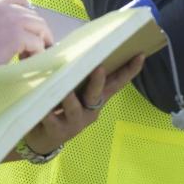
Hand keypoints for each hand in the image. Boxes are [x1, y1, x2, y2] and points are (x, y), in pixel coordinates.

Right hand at [0, 0, 53, 72]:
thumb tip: (12, 35)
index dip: (29, 13)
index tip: (30, 28)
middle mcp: (6, 9)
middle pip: (34, 16)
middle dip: (38, 32)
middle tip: (35, 48)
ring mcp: (13, 21)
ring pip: (40, 29)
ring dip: (40, 43)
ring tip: (31, 56)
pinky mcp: (17, 37)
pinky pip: (38, 44)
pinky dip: (37, 54)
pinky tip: (28, 61)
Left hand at [24, 54, 144, 154]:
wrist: (43, 138)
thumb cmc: (60, 104)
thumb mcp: (72, 88)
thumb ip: (75, 72)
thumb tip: (75, 46)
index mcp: (96, 96)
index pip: (116, 82)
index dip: (129, 70)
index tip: (140, 55)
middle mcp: (90, 109)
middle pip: (97, 94)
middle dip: (98, 81)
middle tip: (99, 68)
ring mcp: (75, 122)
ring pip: (75, 109)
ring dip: (71, 99)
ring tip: (66, 91)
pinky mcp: (58, 132)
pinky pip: (52, 121)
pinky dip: (47, 114)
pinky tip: (43, 109)